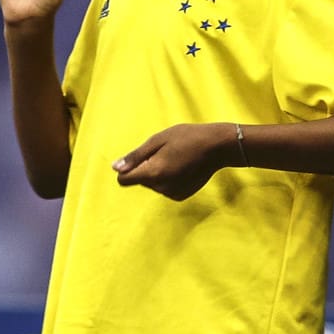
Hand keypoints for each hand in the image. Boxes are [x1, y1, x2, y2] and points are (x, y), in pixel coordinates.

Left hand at [112, 124, 236, 199]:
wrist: (218, 147)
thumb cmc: (187, 137)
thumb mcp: (158, 140)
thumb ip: (135, 156)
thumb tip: (115, 168)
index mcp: (153, 173)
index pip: (124, 180)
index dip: (128, 168)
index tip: (142, 156)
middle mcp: (161, 188)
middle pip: (140, 181)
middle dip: (146, 168)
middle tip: (165, 152)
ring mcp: (171, 194)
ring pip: (153, 184)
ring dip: (158, 173)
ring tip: (176, 158)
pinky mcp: (180, 196)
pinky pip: (165, 188)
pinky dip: (169, 179)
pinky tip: (183, 167)